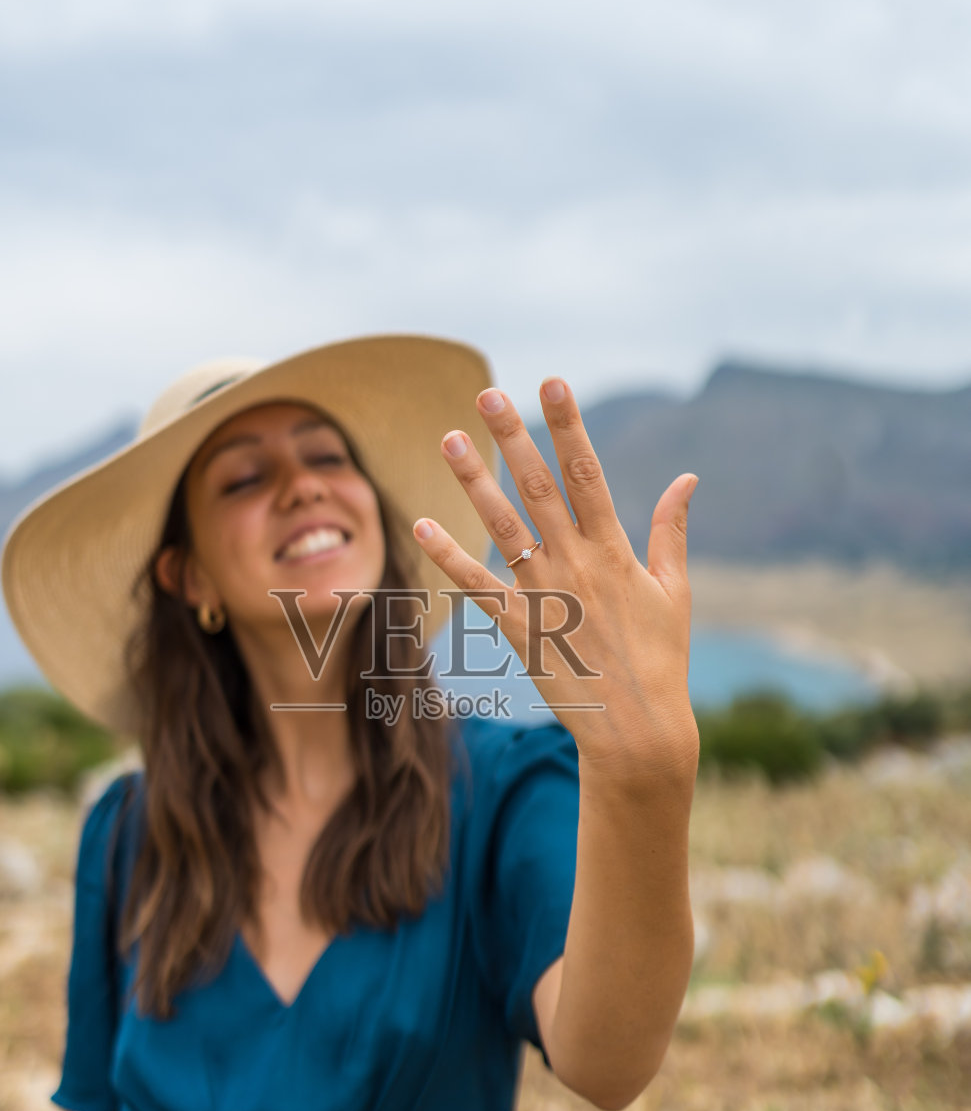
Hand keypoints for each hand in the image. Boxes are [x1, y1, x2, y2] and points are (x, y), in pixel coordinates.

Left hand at [411, 377, 699, 786]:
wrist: (636, 728)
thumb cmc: (662, 659)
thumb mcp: (675, 590)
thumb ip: (672, 531)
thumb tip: (687, 477)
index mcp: (614, 550)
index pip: (587, 472)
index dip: (568, 424)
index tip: (552, 382)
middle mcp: (576, 564)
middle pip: (538, 487)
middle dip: (513, 436)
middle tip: (488, 393)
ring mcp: (545, 595)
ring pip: (503, 525)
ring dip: (475, 481)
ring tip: (449, 439)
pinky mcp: (519, 629)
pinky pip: (477, 586)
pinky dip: (448, 556)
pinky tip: (422, 525)